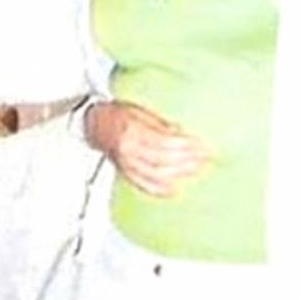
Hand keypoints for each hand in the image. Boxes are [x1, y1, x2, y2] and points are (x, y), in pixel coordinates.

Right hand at [85, 101, 208, 196]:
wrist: (95, 124)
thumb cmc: (117, 113)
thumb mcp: (140, 109)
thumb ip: (160, 123)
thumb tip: (181, 132)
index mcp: (132, 129)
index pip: (165, 141)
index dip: (187, 145)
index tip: (203, 145)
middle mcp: (128, 149)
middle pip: (164, 160)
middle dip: (188, 160)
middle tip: (205, 158)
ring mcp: (126, 163)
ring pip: (156, 174)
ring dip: (179, 174)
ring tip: (196, 170)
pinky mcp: (125, 172)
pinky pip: (144, 185)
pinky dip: (161, 189)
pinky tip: (175, 188)